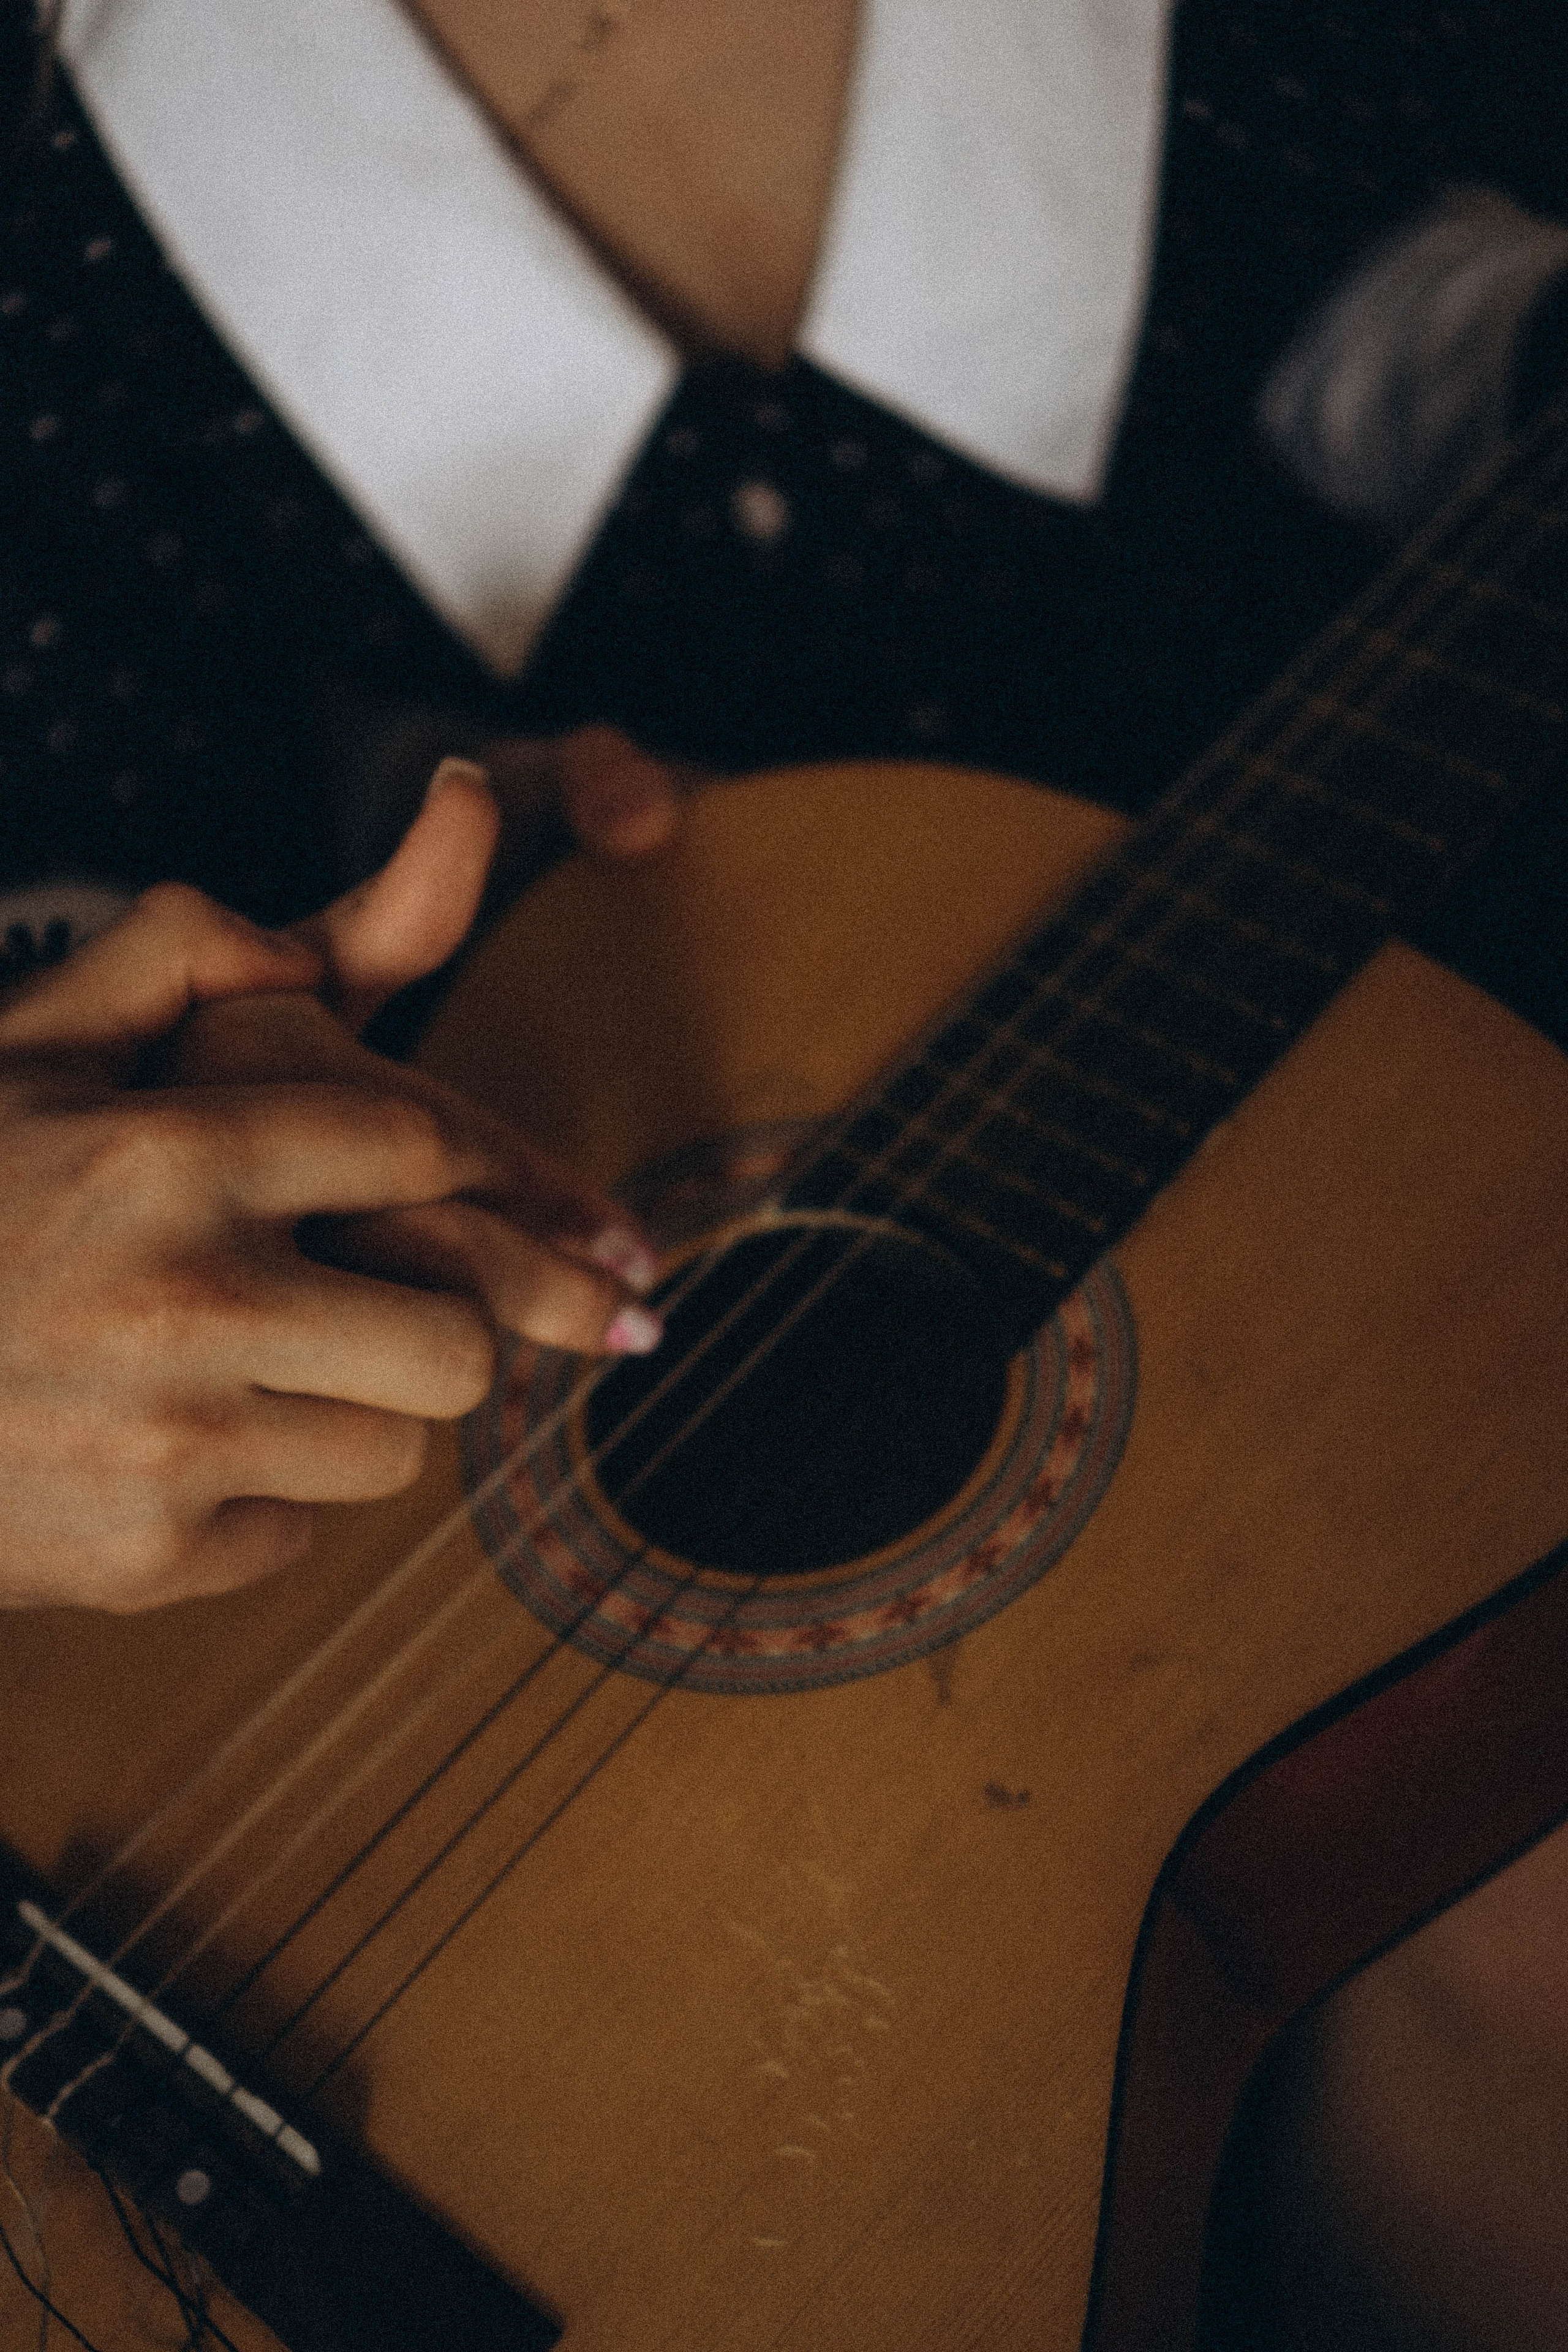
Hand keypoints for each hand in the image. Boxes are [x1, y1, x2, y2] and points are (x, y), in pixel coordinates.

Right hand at [0, 759, 662, 1613]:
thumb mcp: (25, 1040)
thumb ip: (174, 951)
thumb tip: (302, 940)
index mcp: (169, 1154)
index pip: (421, 1149)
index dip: (462, 1171)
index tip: (440, 1188)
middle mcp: (185, 1300)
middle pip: (463, 1333)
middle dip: (447, 1318)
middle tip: (385, 1303)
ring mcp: (168, 1445)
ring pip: (401, 1445)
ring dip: (358, 1408)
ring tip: (265, 1369)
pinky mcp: (146, 1561)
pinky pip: (301, 1533)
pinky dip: (261, 1498)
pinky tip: (175, 1449)